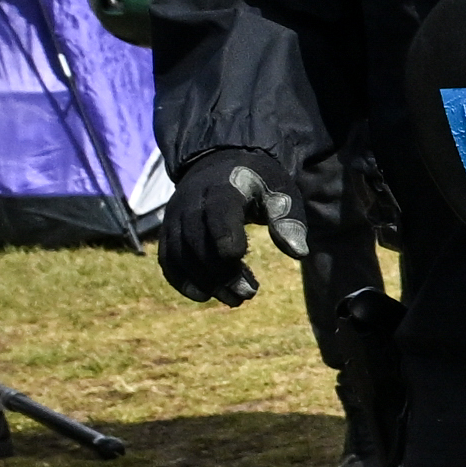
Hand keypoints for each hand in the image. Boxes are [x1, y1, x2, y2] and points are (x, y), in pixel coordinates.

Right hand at [153, 148, 276, 307]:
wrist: (222, 166)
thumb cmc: (258, 184)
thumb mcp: (279, 192)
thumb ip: (288, 219)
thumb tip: (298, 252)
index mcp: (221, 187)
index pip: (217, 210)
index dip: (224, 233)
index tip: (237, 257)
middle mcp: (191, 201)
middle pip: (196, 239)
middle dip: (220, 270)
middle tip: (247, 294)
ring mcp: (175, 217)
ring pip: (180, 253)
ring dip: (204, 281)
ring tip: (235, 300)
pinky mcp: (169, 230)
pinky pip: (167, 258)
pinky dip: (182, 280)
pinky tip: (205, 296)